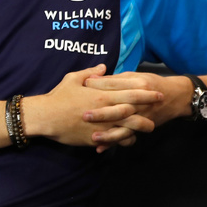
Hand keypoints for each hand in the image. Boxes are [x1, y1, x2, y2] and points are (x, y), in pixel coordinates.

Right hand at [26, 65, 163, 151]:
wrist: (46, 117)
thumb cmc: (58, 97)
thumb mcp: (72, 79)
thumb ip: (90, 73)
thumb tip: (103, 67)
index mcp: (101, 95)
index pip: (129, 92)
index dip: (145, 92)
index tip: (156, 91)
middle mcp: (105, 110)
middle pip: (135, 110)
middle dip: (149, 108)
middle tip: (160, 106)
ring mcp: (103, 125)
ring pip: (130, 127)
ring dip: (142, 126)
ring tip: (150, 126)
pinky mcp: (97, 138)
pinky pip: (117, 140)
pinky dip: (126, 139)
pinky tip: (130, 138)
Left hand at [83, 70, 190, 146]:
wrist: (176, 97)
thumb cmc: (151, 83)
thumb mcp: (133, 76)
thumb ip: (113, 79)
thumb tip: (90, 79)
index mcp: (137, 86)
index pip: (115, 86)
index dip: (99, 86)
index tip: (82, 87)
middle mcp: (140, 103)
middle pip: (120, 108)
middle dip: (103, 113)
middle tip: (85, 116)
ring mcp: (142, 117)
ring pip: (125, 128)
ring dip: (110, 134)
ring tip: (94, 137)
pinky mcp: (142, 127)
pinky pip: (128, 137)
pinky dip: (114, 143)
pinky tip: (100, 148)